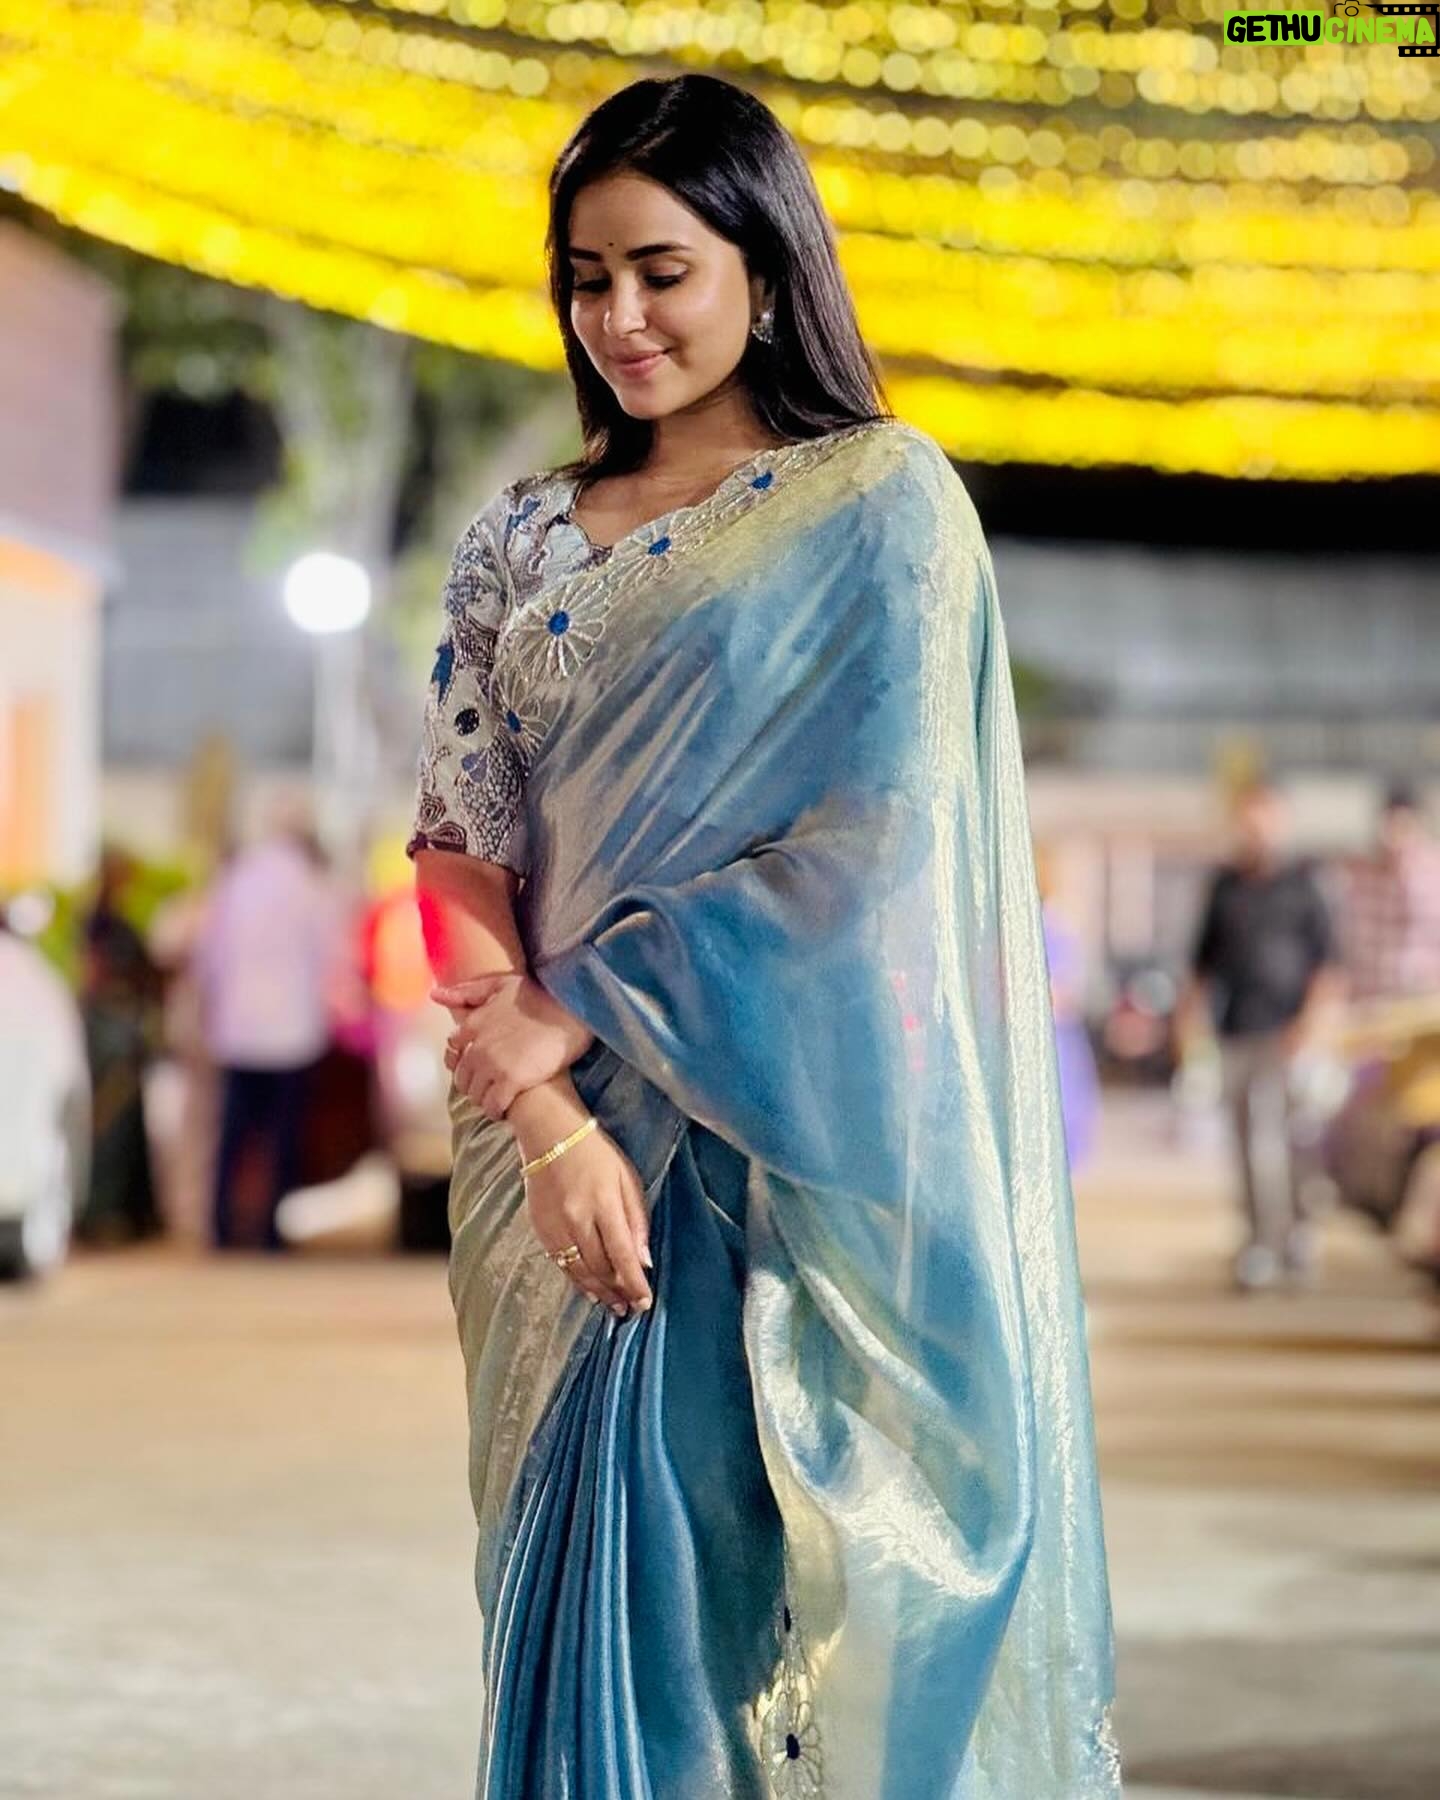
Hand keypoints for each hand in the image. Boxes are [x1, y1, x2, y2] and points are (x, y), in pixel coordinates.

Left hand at [433, 973, 594, 1120]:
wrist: (572, 1012)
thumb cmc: (539, 996)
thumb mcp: (501, 985)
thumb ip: (467, 992)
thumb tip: (435, 995)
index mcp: (472, 1024)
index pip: (453, 1051)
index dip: (465, 1058)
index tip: (480, 1062)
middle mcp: (477, 1047)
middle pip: (462, 1077)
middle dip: (474, 1082)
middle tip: (492, 1083)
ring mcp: (493, 1065)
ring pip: (475, 1095)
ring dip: (485, 1098)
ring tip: (500, 1095)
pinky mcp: (511, 1081)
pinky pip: (493, 1106)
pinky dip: (497, 1110)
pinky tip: (507, 1107)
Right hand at [523, 1125, 653, 1317]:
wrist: (549, 1134)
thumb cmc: (595, 1153)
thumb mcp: (627, 1178)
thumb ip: (637, 1220)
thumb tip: (643, 1260)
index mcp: (603, 1204)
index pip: (622, 1255)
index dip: (634, 1284)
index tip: (645, 1303)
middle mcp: (577, 1219)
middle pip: (600, 1268)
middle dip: (618, 1292)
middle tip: (630, 1308)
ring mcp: (556, 1226)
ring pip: (580, 1271)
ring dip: (599, 1292)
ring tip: (613, 1306)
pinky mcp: (541, 1229)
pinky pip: (561, 1264)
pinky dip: (577, 1280)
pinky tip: (590, 1290)